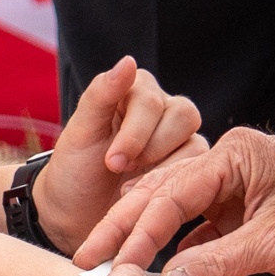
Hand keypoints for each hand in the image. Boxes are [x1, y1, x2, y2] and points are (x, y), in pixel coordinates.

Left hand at [31, 56, 203, 253]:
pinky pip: (200, 166)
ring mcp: (177, 136)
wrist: (76, 215)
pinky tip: (151, 193)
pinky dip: (176, 180)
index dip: (135, 133)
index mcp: (134, 90)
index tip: (111, 161)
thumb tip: (129, 61)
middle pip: (182, 115)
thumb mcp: (81, 132)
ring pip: (195, 140)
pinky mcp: (187, 163)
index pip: (151, 100)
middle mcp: (161, 107)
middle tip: (121, 170)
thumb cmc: (75, 169)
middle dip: (150, 148)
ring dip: (164, 166)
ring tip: (133, 185)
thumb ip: (101, 94)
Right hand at [72, 126, 274, 275]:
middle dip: (124, 229)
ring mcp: (236, 187)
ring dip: (145, 240)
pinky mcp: (243, 211)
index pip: (173, 194)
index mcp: (237, 155)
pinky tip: (153, 272)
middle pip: (164, 196)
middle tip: (86, 260)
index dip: (138, 232)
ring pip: (177, 213)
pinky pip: (200, 229)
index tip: (110, 263)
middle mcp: (231, 164)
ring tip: (108, 267)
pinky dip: (177, 251)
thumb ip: (219, 263)